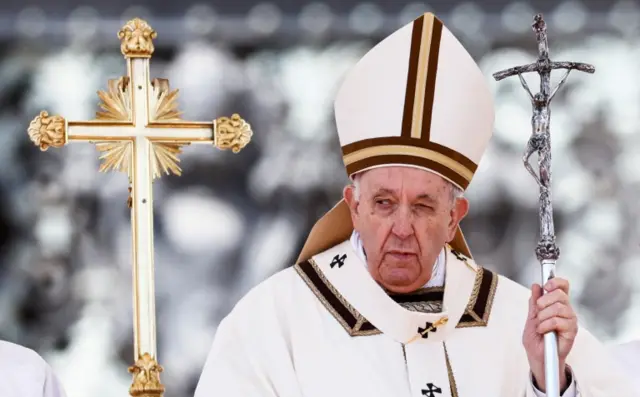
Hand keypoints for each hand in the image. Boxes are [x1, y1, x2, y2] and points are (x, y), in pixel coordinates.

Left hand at [522, 278, 577, 392]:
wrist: (538, 357)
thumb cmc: (536, 339)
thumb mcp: (531, 317)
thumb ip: (534, 302)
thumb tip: (536, 286)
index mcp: (556, 304)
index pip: (563, 286)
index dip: (556, 282)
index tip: (546, 286)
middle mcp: (566, 310)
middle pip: (560, 294)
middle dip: (544, 301)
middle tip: (538, 312)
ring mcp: (570, 320)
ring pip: (558, 307)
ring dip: (543, 316)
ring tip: (540, 325)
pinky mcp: (571, 331)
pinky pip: (558, 321)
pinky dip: (546, 325)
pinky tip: (543, 331)